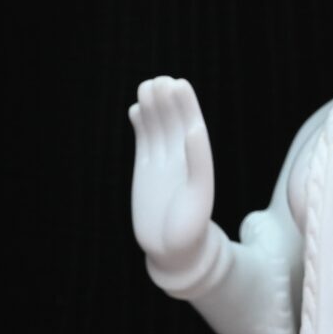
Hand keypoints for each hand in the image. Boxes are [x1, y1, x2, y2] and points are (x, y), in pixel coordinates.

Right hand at [130, 76, 215, 281]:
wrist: (173, 251)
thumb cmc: (190, 228)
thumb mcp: (198, 195)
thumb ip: (197, 162)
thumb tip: (194, 129)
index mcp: (196, 160)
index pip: (190, 124)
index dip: (185, 104)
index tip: (177, 84)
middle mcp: (180, 158)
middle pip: (173, 121)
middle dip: (166, 101)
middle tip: (158, 82)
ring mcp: (162, 162)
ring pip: (157, 128)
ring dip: (152, 108)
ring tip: (145, 88)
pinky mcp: (146, 170)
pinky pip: (144, 141)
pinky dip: (140, 125)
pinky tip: (134, 110)